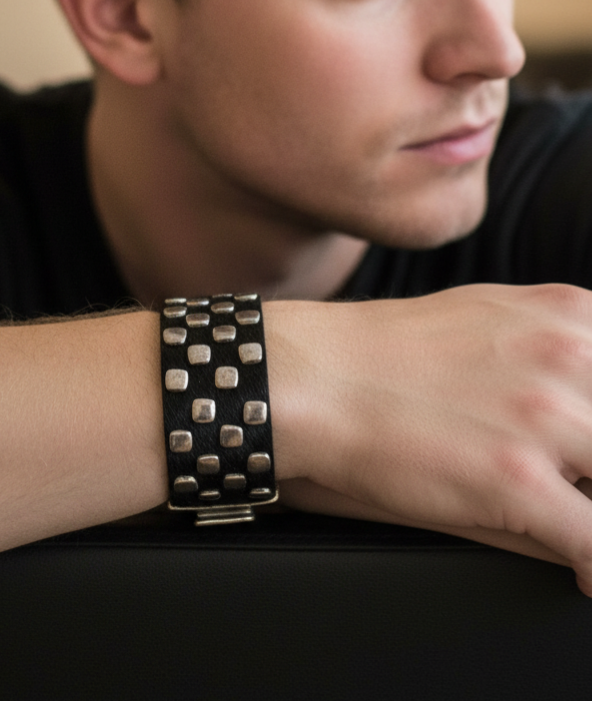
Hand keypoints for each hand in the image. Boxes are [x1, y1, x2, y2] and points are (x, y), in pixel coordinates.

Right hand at [265, 285, 591, 595]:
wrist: (323, 378)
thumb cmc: (396, 350)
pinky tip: (583, 572)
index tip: (590, 452)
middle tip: (578, 478)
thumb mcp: (497, 316)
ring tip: (575, 517)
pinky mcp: (516, 481)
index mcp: (573, 316)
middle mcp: (572, 358)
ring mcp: (546, 419)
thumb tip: (588, 404)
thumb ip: (563, 347)